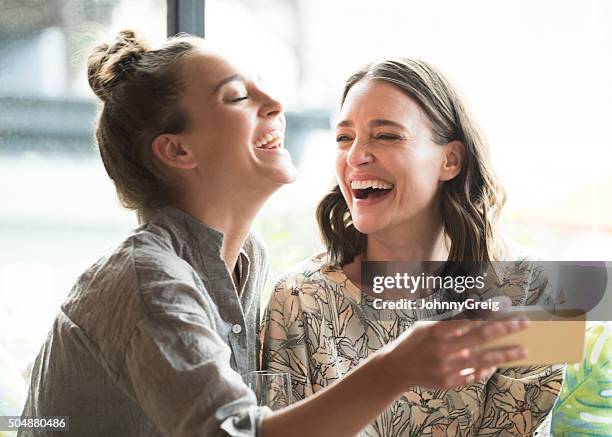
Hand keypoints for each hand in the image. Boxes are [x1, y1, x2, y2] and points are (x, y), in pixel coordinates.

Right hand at [381, 317, 528, 389]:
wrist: (396, 368)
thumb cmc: (414, 342)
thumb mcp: (426, 326)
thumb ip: (449, 322)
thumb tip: (476, 313)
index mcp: (436, 330)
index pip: (468, 319)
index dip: (488, 313)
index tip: (506, 309)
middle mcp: (442, 348)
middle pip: (480, 337)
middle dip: (504, 329)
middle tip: (523, 324)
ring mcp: (446, 367)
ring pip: (483, 359)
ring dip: (505, 354)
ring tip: (523, 350)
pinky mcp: (448, 382)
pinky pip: (473, 375)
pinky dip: (486, 369)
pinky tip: (495, 364)